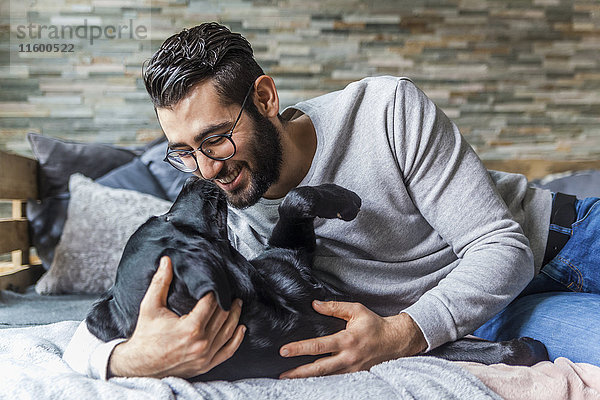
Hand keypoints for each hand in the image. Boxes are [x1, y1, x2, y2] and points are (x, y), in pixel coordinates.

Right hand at [108, 256, 245, 378]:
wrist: (138, 366)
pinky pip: (227, 351)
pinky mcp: (206, 365)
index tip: (215, 281)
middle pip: (223, 316)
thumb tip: (166, 260)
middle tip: (230, 290)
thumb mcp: (150, 306)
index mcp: (190, 328)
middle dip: (227, 301)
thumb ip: (160, 282)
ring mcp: (205, 356)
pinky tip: (241, 328)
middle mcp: (201, 343)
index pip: (211, 303)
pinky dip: (236, 340)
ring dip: (235, 316)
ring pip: (228, 332)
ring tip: (236, 303)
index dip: (215, 290)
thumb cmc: (145, 335)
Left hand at [279, 300, 426, 378]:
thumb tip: (315, 304)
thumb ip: (334, 307)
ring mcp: (352, 370)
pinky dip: (321, 380)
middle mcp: (348, 358)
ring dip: (307, 379)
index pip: (319, 346)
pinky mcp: (355, 376)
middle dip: (299, 372)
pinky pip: (335, 379)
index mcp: (347, 340)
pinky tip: (309, 380)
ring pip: (326, 377)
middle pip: (319, 368)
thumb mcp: (356, 310)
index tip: (284, 351)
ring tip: (290, 379)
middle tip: (282, 374)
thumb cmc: (374, 324)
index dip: (300, 348)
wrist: (395, 341)